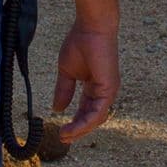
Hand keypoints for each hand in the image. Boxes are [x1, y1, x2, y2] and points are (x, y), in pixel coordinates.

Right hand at [53, 24, 119, 141]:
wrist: (91, 28)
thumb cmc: (80, 43)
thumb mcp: (67, 71)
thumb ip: (64, 90)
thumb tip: (57, 109)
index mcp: (94, 87)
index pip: (85, 110)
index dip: (74, 122)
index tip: (61, 132)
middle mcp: (103, 91)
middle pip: (91, 118)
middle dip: (77, 130)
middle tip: (63, 138)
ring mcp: (108, 90)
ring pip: (96, 118)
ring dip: (80, 129)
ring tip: (65, 136)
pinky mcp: (109, 88)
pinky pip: (98, 111)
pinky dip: (86, 122)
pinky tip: (74, 128)